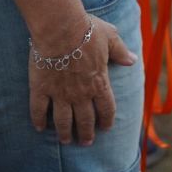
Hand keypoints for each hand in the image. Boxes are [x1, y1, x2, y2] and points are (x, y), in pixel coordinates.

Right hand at [28, 15, 137, 145]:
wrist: (60, 28)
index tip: (105, 128)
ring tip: (66, 141)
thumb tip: (132, 60)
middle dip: (86, 133)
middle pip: (85, 120)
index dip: (106, 120)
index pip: (106, 109)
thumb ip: (121, 52)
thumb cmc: (86, 31)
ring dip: (65, 133)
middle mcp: (80, 94)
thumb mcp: (110, 38)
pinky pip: (38, 109)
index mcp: (99, 83)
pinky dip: (38, 120)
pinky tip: (39, 128)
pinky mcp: (40, 88)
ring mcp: (59, 93)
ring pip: (63, 120)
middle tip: (85, 142)